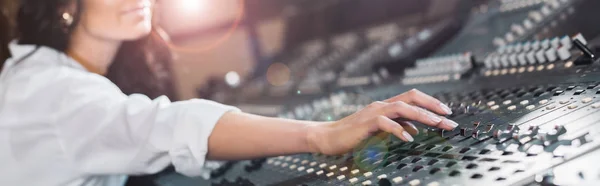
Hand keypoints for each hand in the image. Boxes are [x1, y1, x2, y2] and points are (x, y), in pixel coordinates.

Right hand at [306, 89, 457, 154]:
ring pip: (402, 108)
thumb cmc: (353, 135)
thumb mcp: (379, 131)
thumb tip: (415, 129)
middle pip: (412, 98)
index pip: (413, 97)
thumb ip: (396, 127)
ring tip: (437, 124)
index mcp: (386, 106)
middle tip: (450, 117)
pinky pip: (386, 123)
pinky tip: (408, 137)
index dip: (431, 102)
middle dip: (433, 107)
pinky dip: (399, 129)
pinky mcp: (366, 123)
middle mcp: (382, 105)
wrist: (329, 137)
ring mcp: (374, 112)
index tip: (447, 112)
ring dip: (422, 115)